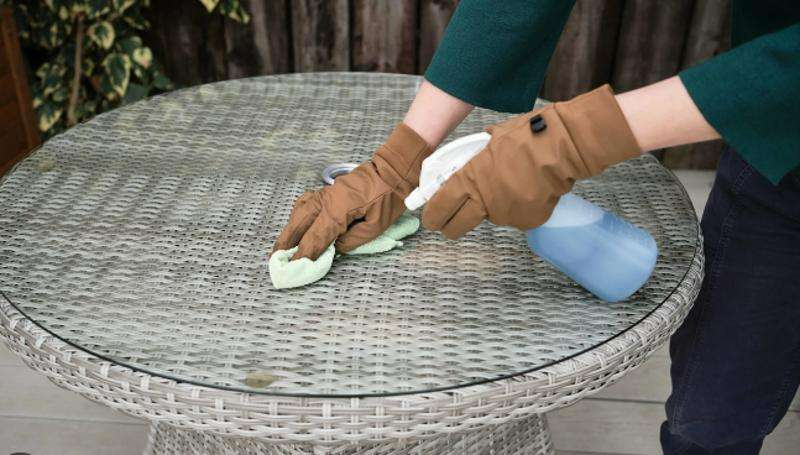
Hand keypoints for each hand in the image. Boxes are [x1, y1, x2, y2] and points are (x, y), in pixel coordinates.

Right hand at [272, 124, 432, 259]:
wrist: (392, 170)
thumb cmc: (388, 197)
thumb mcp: (377, 225)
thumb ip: (353, 240)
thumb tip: (336, 249)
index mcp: (337, 211)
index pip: (315, 238)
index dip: (304, 255)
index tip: (294, 268)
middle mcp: (325, 201)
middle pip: (299, 225)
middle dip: (287, 244)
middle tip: (276, 260)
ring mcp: (324, 193)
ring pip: (298, 213)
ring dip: (289, 230)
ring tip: (281, 246)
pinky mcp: (327, 190)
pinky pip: (305, 203)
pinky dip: (296, 214)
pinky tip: (294, 222)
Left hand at [421, 84, 641, 238]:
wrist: (562, 147)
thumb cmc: (526, 136)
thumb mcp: (490, 140)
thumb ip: (473, 158)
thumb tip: (462, 165)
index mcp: (470, 178)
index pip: (440, 206)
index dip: (432, 215)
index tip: (430, 218)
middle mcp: (485, 202)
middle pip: (457, 226)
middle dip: (451, 226)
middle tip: (452, 222)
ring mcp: (506, 215)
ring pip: (491, 218)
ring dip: (494, 208)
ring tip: (512, 183)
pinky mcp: (527, 222)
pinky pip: (516, 217)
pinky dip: (519, 208)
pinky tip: (529, 189)